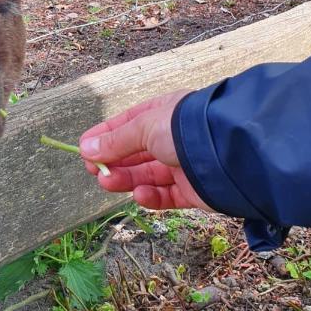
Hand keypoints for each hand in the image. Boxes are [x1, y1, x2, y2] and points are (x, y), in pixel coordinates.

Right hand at [79, 91, 212, 211]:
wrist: (227, 152)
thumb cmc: (184, 128)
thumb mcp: (144, 127)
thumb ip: (116, 140)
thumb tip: (85, 148)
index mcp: (164, 114)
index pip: (128, 124)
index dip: (105, 136)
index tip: (83, 149)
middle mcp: (173, 139)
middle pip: (135, 153)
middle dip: (113, 161)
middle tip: (92, 171)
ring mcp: (183, 165)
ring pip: (147, 175)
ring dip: (126, 179)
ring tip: (107, 184)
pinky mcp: (191, 190)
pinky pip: (165, 195)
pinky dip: (150, 196)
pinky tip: (138, 194)